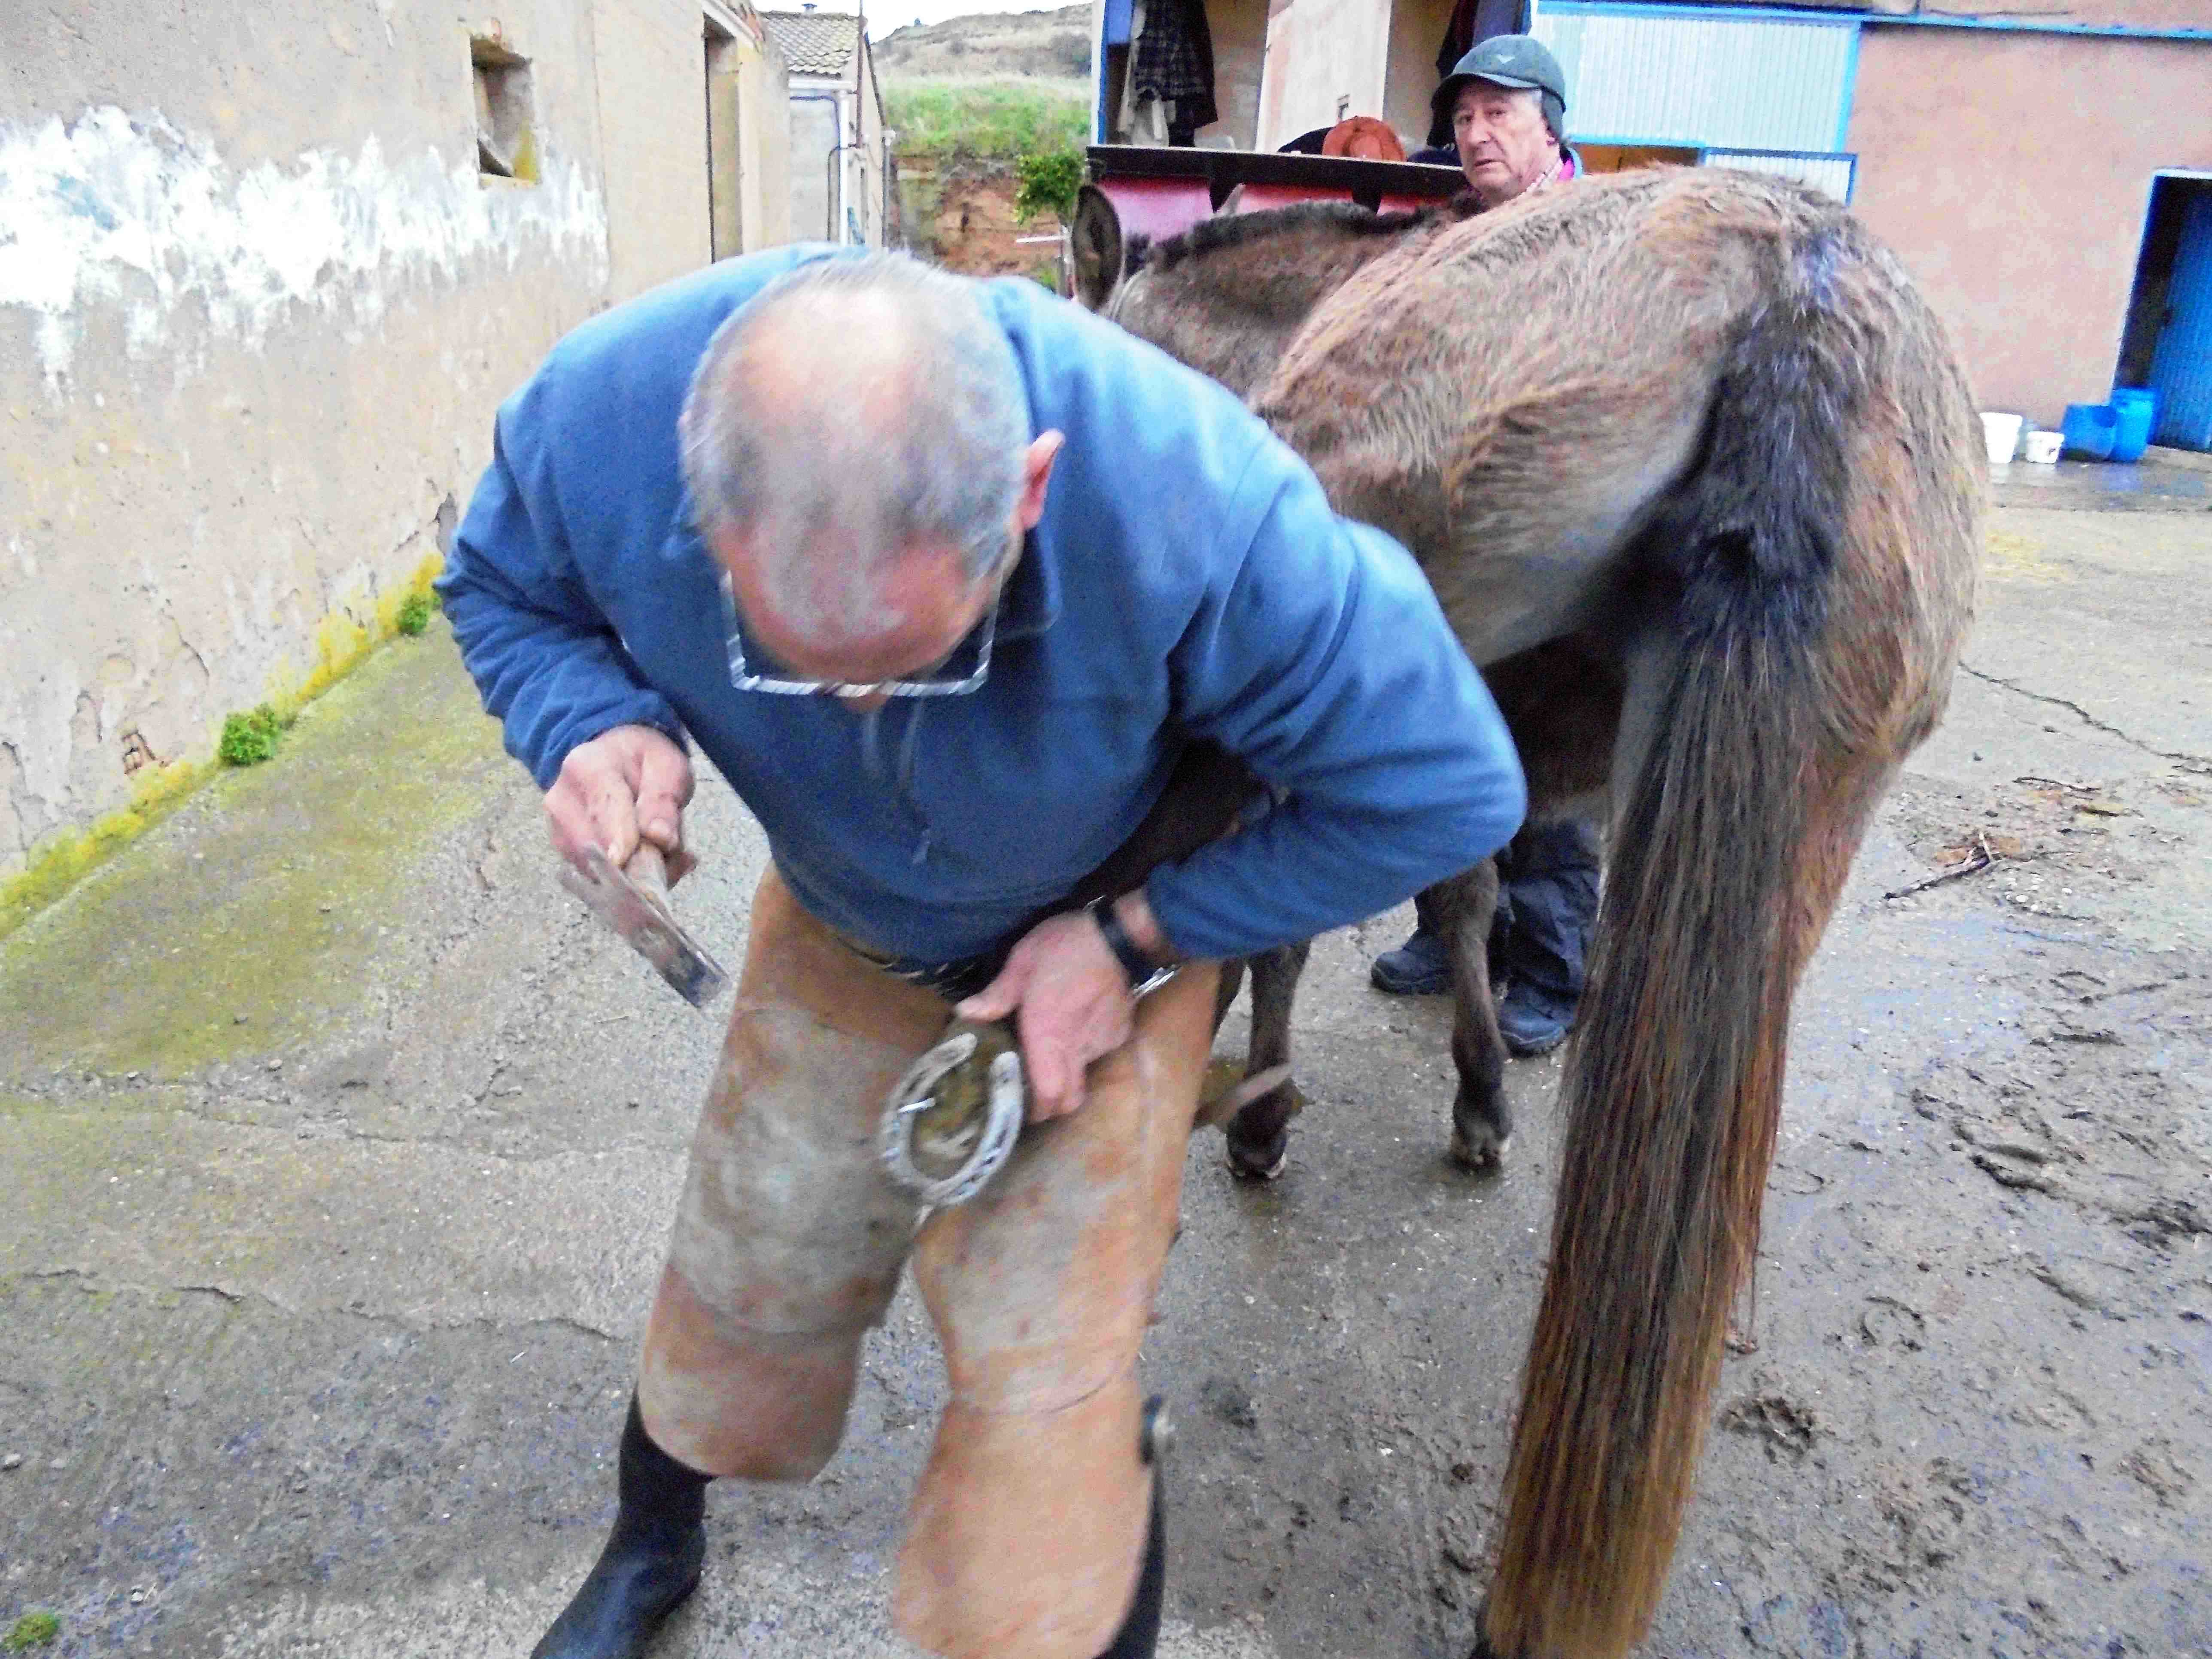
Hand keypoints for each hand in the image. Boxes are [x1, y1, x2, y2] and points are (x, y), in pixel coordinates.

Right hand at [544, 724, 696, 884]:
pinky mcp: (565, 853)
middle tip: (678, 857)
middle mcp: (563, 801)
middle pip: (597, 847)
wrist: (615, 760)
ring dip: (637, 873)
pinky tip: (650, 861)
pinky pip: (598, 878)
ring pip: (597, 870)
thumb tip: (660, 838)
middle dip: (639, 863)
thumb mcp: (667, 766)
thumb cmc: (644, 762)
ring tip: (666, 853)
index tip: (633, 860)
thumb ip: (663, 799)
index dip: (622, 839)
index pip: (604, 808)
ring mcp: (559, 830)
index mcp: (588, 767)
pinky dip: (629, 878)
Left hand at [957, 910, 1134, 1121]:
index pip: (1049, 1093)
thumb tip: (964, 1013)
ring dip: (1066, 1069)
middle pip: (1070, 1099)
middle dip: (1052, 1104)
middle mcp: (1077, 1045)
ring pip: (1082, 1073)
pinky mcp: (1119, 1032)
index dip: (1038, 1111)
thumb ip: (996, 995)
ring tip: (1054, 1045)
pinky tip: (1078, 1023)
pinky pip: (1098, 1051)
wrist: (1116, 934)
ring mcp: (1102, 1041)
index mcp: (1048, 1032)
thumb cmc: (1063, 945)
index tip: (1021, 1110)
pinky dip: (1086, 1046)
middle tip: (1034, 1093)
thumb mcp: (1022, 962)